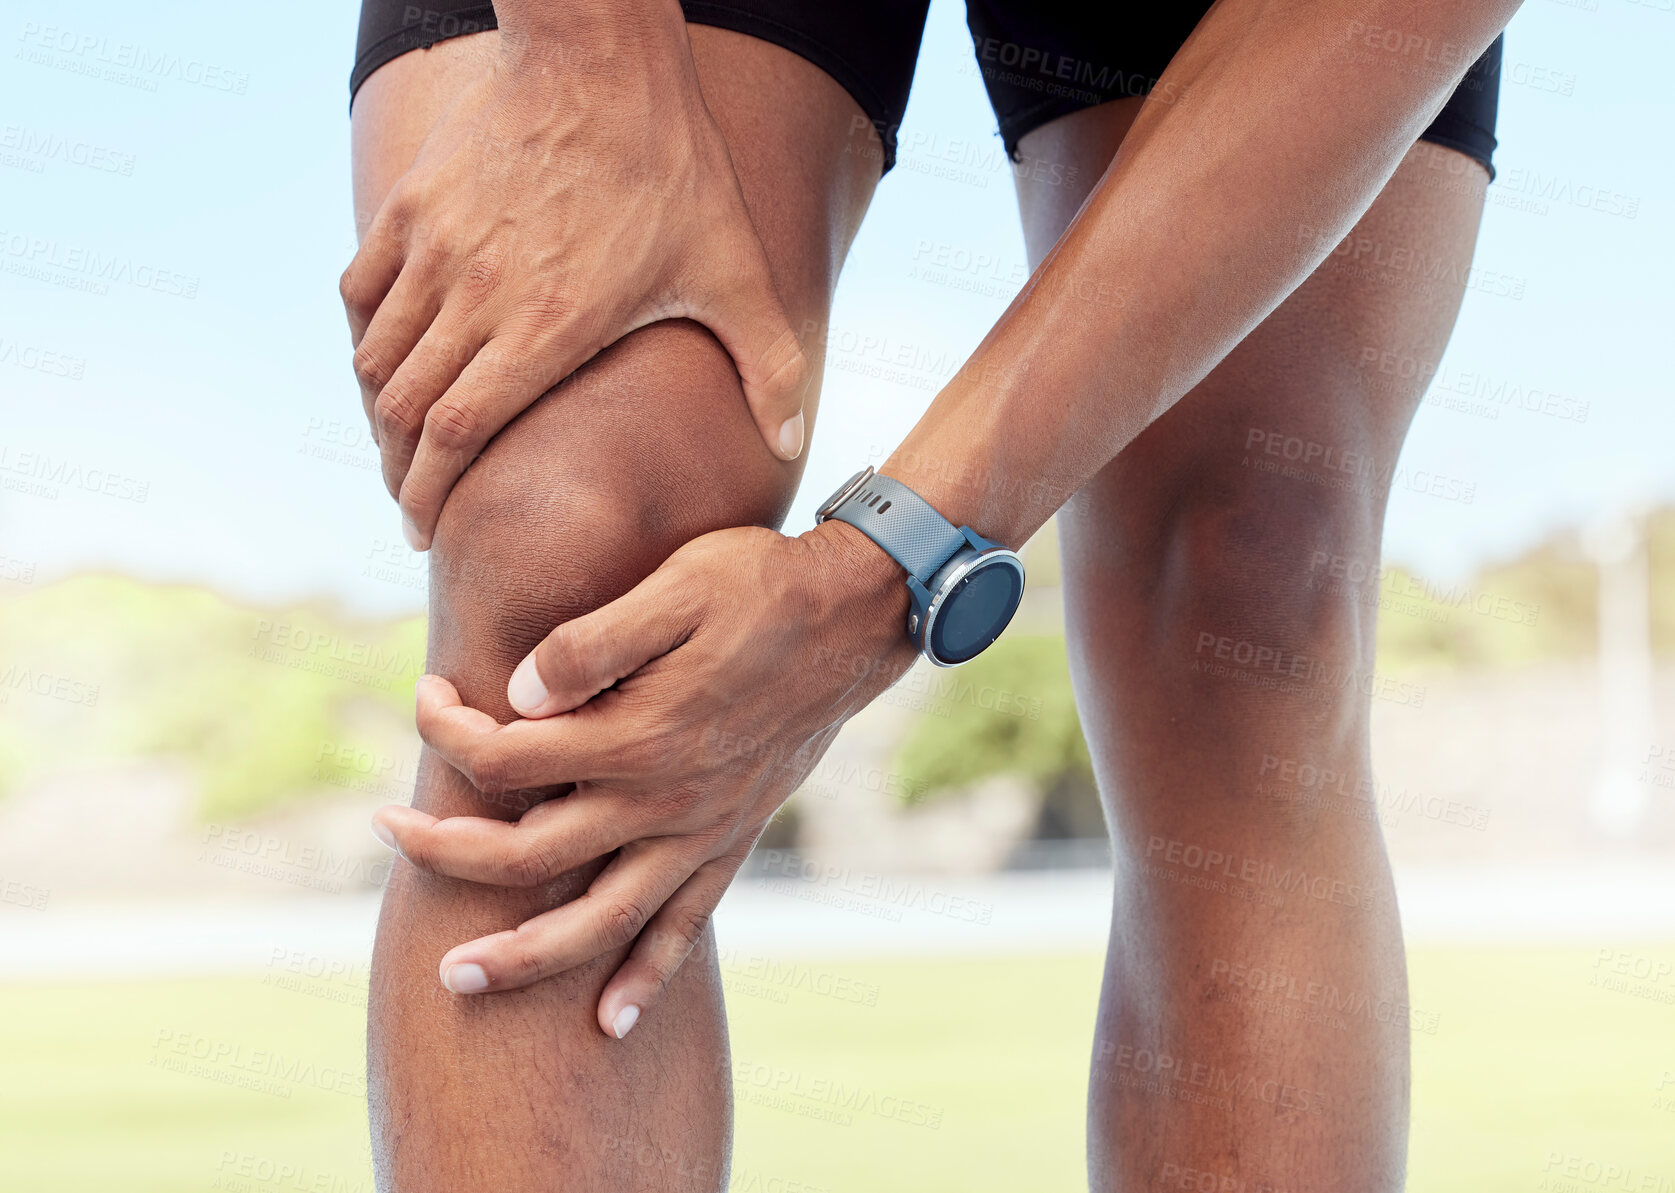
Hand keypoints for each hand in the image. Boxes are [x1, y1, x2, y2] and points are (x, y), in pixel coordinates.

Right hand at [340, 8, 811, 549]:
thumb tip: (793, 444)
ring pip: (376, 358)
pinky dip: (365, 337)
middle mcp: (476, 298)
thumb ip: (768, 363)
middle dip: (401, 473)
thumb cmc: (673, 168)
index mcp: (545, 329)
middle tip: (414, 502)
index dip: (431, 494)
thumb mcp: (736, 271)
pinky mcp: (413, 208)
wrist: (602, 57)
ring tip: (399, 445)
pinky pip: (360, 292)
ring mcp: (435, 250)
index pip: (458, 436)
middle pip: (404, 412)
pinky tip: (386, 359)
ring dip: (380, 414)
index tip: (424, 531)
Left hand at [371, 521, 912, 1035]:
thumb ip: (588, 646)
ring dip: (524, 957)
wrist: (857, 616)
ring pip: (598, 921)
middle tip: (389, 835)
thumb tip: (510, 697)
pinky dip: (648, 977)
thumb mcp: (672, 586)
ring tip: (456, 979)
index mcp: (633, 734)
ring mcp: (699, 831)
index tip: (424, 695)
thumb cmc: (757, 585)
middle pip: (528, 857)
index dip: (445, 731)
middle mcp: (661, 799)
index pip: (503, 756)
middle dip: (444, 854)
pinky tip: (611, 1021)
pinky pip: (685, 927)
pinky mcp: (733, 840)